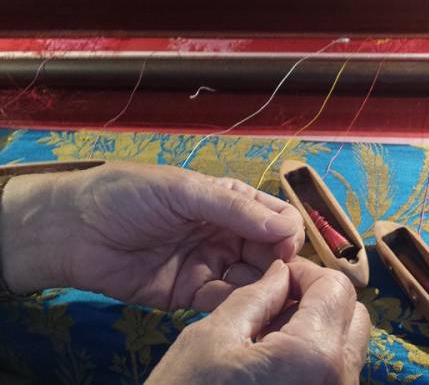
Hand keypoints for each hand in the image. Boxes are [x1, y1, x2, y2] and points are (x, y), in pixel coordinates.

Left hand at [0, 162, 304, 310]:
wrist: (70, 231)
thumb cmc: (126, 196)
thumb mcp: (183, 191)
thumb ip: (234, 209)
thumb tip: (287, 226)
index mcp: (227, 201)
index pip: (274, 216)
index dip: (286, 231)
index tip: (286, 246)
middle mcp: (224, 233)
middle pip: (269, 250)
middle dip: (280, 264)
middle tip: (284, 278)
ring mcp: (209, 264)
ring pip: (252, 278)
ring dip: (264, 286)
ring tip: (270, 296)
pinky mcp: (189, 294)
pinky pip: (223, 301)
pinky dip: (238, 304)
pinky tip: (243, 306)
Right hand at [147, 259, 369, 384]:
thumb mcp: (212, 339)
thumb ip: (256, 297)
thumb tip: (281, 273)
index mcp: (314, 356)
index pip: (337, 288)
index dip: (307, 273)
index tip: (278, 276)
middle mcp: (338, 382)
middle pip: (353, 316)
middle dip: (320, 298)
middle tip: (275, 301)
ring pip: (347, 346)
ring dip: (318, 328)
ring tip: (269, 335)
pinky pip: (335, 374)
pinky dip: (315, 357)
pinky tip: (274, 362)